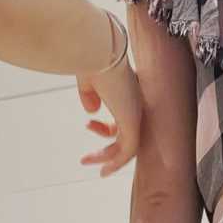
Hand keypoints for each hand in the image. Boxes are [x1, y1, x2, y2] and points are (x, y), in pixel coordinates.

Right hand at [77, 57, 142, 176]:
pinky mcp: (133, 122)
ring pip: (127, 148)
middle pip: (126, 136)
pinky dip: (116, 163)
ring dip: (108, 160)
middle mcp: (135, 106)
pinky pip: (128, 151)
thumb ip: (90, 95)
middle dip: (105, 150)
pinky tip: (103, 170)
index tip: (87, 124)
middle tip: (86, 158)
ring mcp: (136, 115)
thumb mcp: (88, 80)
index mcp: (128, 95)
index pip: (122, 120)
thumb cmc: (92, 61)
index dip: (104, 128)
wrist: (100, 52)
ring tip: (87, 162)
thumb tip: (91, 111)